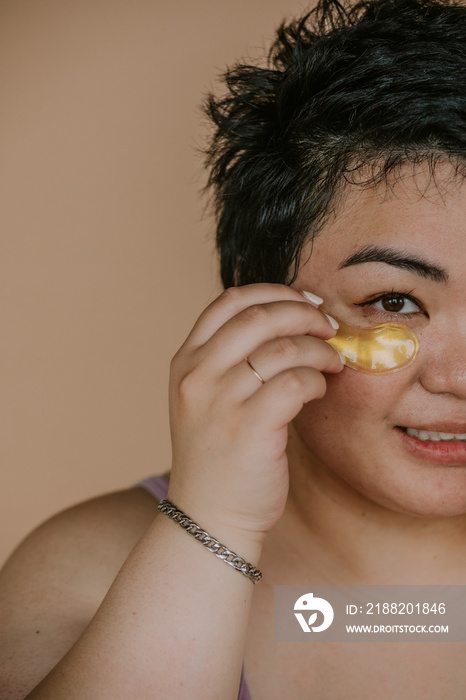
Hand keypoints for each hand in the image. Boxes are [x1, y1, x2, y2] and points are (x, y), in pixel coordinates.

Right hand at [167, 283, 343, 541]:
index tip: (303, 301)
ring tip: (332, 363)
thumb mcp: (207, 398)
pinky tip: (319, 390)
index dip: (274, 292)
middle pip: (259, 315)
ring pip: (283, 347)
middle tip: (329, 327)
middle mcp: (197, 374)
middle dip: (304, 313)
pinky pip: (296, 382)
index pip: (229, 301)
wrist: (208, 516)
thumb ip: (232, 359)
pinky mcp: (249, 428)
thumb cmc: (218, 455)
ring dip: (319, 350)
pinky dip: (317, 380)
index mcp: (186, 361)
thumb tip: (291, 321)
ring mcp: (219, 401)